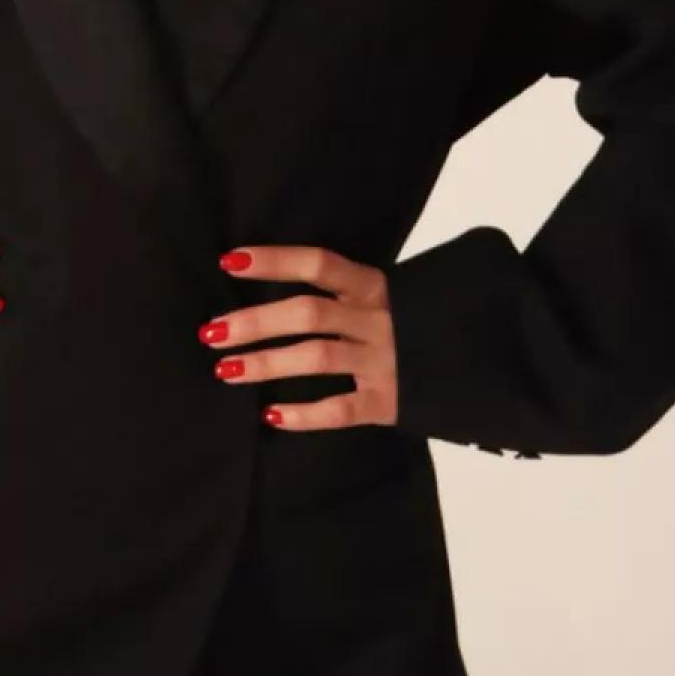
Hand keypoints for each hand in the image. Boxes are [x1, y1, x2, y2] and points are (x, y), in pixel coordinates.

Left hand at [199, 243, 397, 430]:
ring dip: (267, 364)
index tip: (230, 262)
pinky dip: (304, 415)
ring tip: (225, 370)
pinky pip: (340, 410)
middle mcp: (376, 319)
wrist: (463, 357)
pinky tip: (270, 415)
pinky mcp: (387, 402)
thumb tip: (259, 278)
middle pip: (308, 314)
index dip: (274, 260)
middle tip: (211, 332)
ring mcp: (383, 361)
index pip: (317, 264)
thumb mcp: (375, 295)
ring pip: (317, 359)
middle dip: (255, 322)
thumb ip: (334, 289)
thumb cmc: (402, 320)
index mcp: (371, 285)